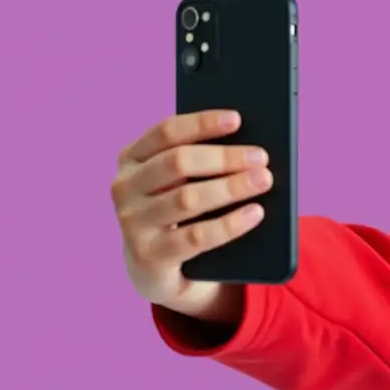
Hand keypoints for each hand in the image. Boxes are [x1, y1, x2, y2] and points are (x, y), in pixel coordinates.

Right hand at [110, 110, 271, 319]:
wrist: (158, 270)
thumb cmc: (181, 212)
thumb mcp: (184, 182)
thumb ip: (204, 162)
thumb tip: (249, 147)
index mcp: (132, 158)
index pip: (166, 131)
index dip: (202, 123)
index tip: (237, 119)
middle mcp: (124, 187)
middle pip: (177, 163)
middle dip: (223, 157)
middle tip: (261, 157)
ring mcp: (132, 222)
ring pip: (187, 199)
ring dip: (231, 188)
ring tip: (264, 180)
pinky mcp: (148, 255)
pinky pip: (195, 237)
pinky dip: (230, 224)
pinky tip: (256, 213)